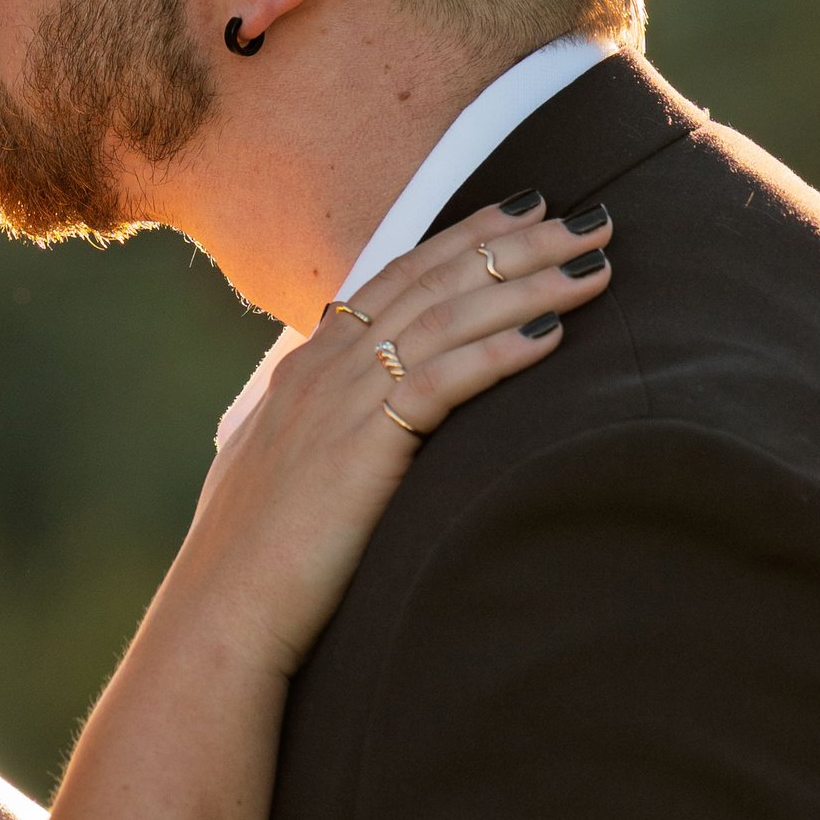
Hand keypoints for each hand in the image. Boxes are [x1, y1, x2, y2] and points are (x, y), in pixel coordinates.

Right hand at [187, 198, 612, 678]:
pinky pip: (442, 381)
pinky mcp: (362, 447)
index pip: (398, 276)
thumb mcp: (286, 473)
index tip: (527, 209)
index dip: (466, 237)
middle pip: (435, 282)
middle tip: (591, 219)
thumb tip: (360, 425)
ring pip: (447, 319)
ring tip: (595, 268)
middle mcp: (323, 369)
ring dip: (528, 286)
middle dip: (519, 244)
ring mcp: (340, 402)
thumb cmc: (259, 560)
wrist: (224, 610)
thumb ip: (325, 432)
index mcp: (307, 368)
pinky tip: (554, 333)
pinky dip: (500, 352)